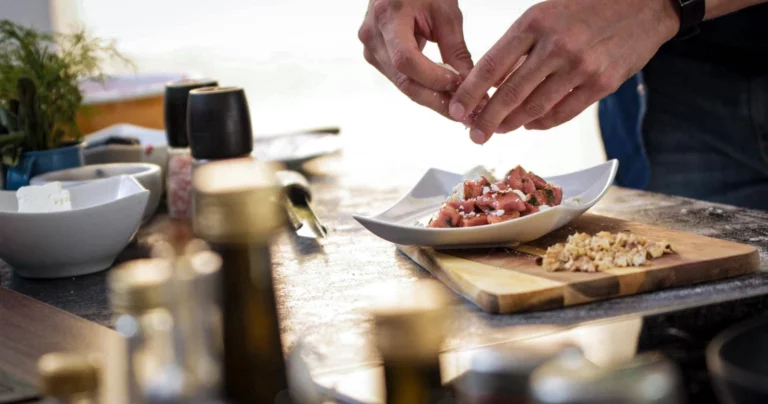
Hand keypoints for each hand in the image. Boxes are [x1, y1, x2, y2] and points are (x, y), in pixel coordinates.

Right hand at [358, 0, 473, 119]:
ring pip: (403, 85)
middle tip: (464, 113)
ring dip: (433, 98)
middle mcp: (372, 37)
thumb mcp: (445, 13)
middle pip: (404, 80)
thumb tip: (468, 84)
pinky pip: (402, 80)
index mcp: (387, 17)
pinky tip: (444, 95)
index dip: (432, 77)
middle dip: (436, 99)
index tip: (458, 84)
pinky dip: (424, 89)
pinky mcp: (376, 58)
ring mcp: (371, 50)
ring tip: (459, 106)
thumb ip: (456, 49)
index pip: (405, 60)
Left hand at [448, 0, 679, 143]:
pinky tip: (531, 123)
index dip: (469, 93)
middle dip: (487, 119)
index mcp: (534, 23)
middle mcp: (555, 46)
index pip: (490, 65)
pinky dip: (542, 123)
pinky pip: (563, 113)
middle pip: (509, 94)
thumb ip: (520, 46)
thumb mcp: (545, 13)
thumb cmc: (588, 5)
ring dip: (512, 123)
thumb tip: (490, 82)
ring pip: (534, 108)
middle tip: (474, 133)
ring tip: (500, 129)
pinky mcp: (601, 84)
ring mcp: (580, 67)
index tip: (456, 110)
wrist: (645, 3)